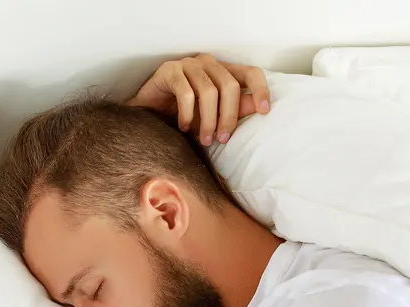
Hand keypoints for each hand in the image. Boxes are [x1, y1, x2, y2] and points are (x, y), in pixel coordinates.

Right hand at [129, 53, 270, 146]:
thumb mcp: (211, 116)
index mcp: (222, 71)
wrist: (145, 116)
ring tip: (204, 140)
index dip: (260, 90)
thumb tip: (256, 108)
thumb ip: (233, 110)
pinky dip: (188, 114)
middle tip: (222, 140)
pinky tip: (184, 128)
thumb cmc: (180, 116)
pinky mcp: (169, 71)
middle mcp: (207, 63)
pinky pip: (186, 93)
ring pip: (209, 91)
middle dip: (228, 116)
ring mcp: (188, 65)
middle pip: (230, 85)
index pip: (250, 73)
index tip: (264, 111)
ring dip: (208, 120)